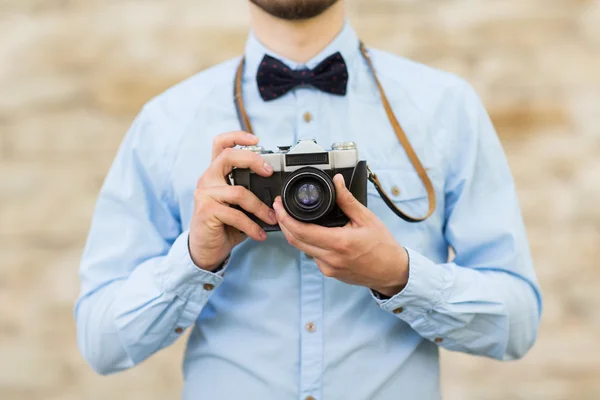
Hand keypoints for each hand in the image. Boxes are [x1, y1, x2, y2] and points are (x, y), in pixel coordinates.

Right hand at [189, 131, 276, 270]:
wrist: (206, 249)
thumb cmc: (225, 224)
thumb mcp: (238, 205)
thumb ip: (250, 192)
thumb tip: (277, 192)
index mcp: (216, 173)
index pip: (221, 144)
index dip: (237, 136)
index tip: (256, 139)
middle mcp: (207, 179)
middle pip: (228, 156)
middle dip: (253, 160)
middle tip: (269, 172)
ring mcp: (204, 194)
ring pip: (239, 192)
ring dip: (260, 207)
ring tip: (272, 218)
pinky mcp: (206, 210)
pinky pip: (236, 214)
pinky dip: (252, 226)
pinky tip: (259, 234)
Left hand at [273, 174, 408, 296]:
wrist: (392, 272)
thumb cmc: (383, 246)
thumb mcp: (367, 218)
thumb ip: (347, 200)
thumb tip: (336, 181)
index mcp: (339, 243)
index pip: (301, 231)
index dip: (285, 217)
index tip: (279, 205)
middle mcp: (330, 258)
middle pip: (295, 240)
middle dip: (283, 223)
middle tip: (280, 207)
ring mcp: (328, 268)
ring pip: (302, 248)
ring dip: (294, 233)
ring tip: (293, 216)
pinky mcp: (329, 272)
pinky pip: (312, 255)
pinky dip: (308, 242)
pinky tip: (312, 231)